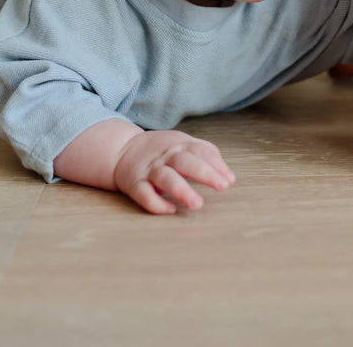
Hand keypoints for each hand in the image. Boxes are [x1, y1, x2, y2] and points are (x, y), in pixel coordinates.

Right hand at [114, 129, 235, 213]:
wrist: (122, 149)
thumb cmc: (161, 150)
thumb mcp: (182, 143)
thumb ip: (205, 153)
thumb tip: (228, 175)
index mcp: (179, 144)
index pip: (200, 150)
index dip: (216, 164)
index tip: (230, 179)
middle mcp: (165, 156)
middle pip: (185, 161)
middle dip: (205, 173)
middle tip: (222, 186)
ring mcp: (149, 170)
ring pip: (166, 178)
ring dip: (182, 190)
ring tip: (197, 204)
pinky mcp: (135, 184)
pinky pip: (144, 194)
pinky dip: (156, 203)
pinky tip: (170, 210)